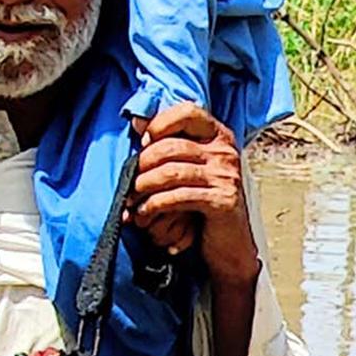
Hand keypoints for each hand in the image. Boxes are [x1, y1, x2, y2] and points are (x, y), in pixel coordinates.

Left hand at [128, 102, 259, 285]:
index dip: (160, 123)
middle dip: (142, 165)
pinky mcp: (222, 201)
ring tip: (130, 201)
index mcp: (217, 136)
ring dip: (142, 187)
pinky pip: (178, 197)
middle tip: (127, 183)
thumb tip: (136, 122)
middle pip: (172, 146)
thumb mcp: (187, 169)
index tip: (142, 141)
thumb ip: (166, 144)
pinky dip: (154, 205)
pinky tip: (144, 213)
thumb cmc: (202, 203)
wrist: (228, 243)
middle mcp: (225, 152)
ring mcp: (226, 176)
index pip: (188, 111)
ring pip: (171, 172)